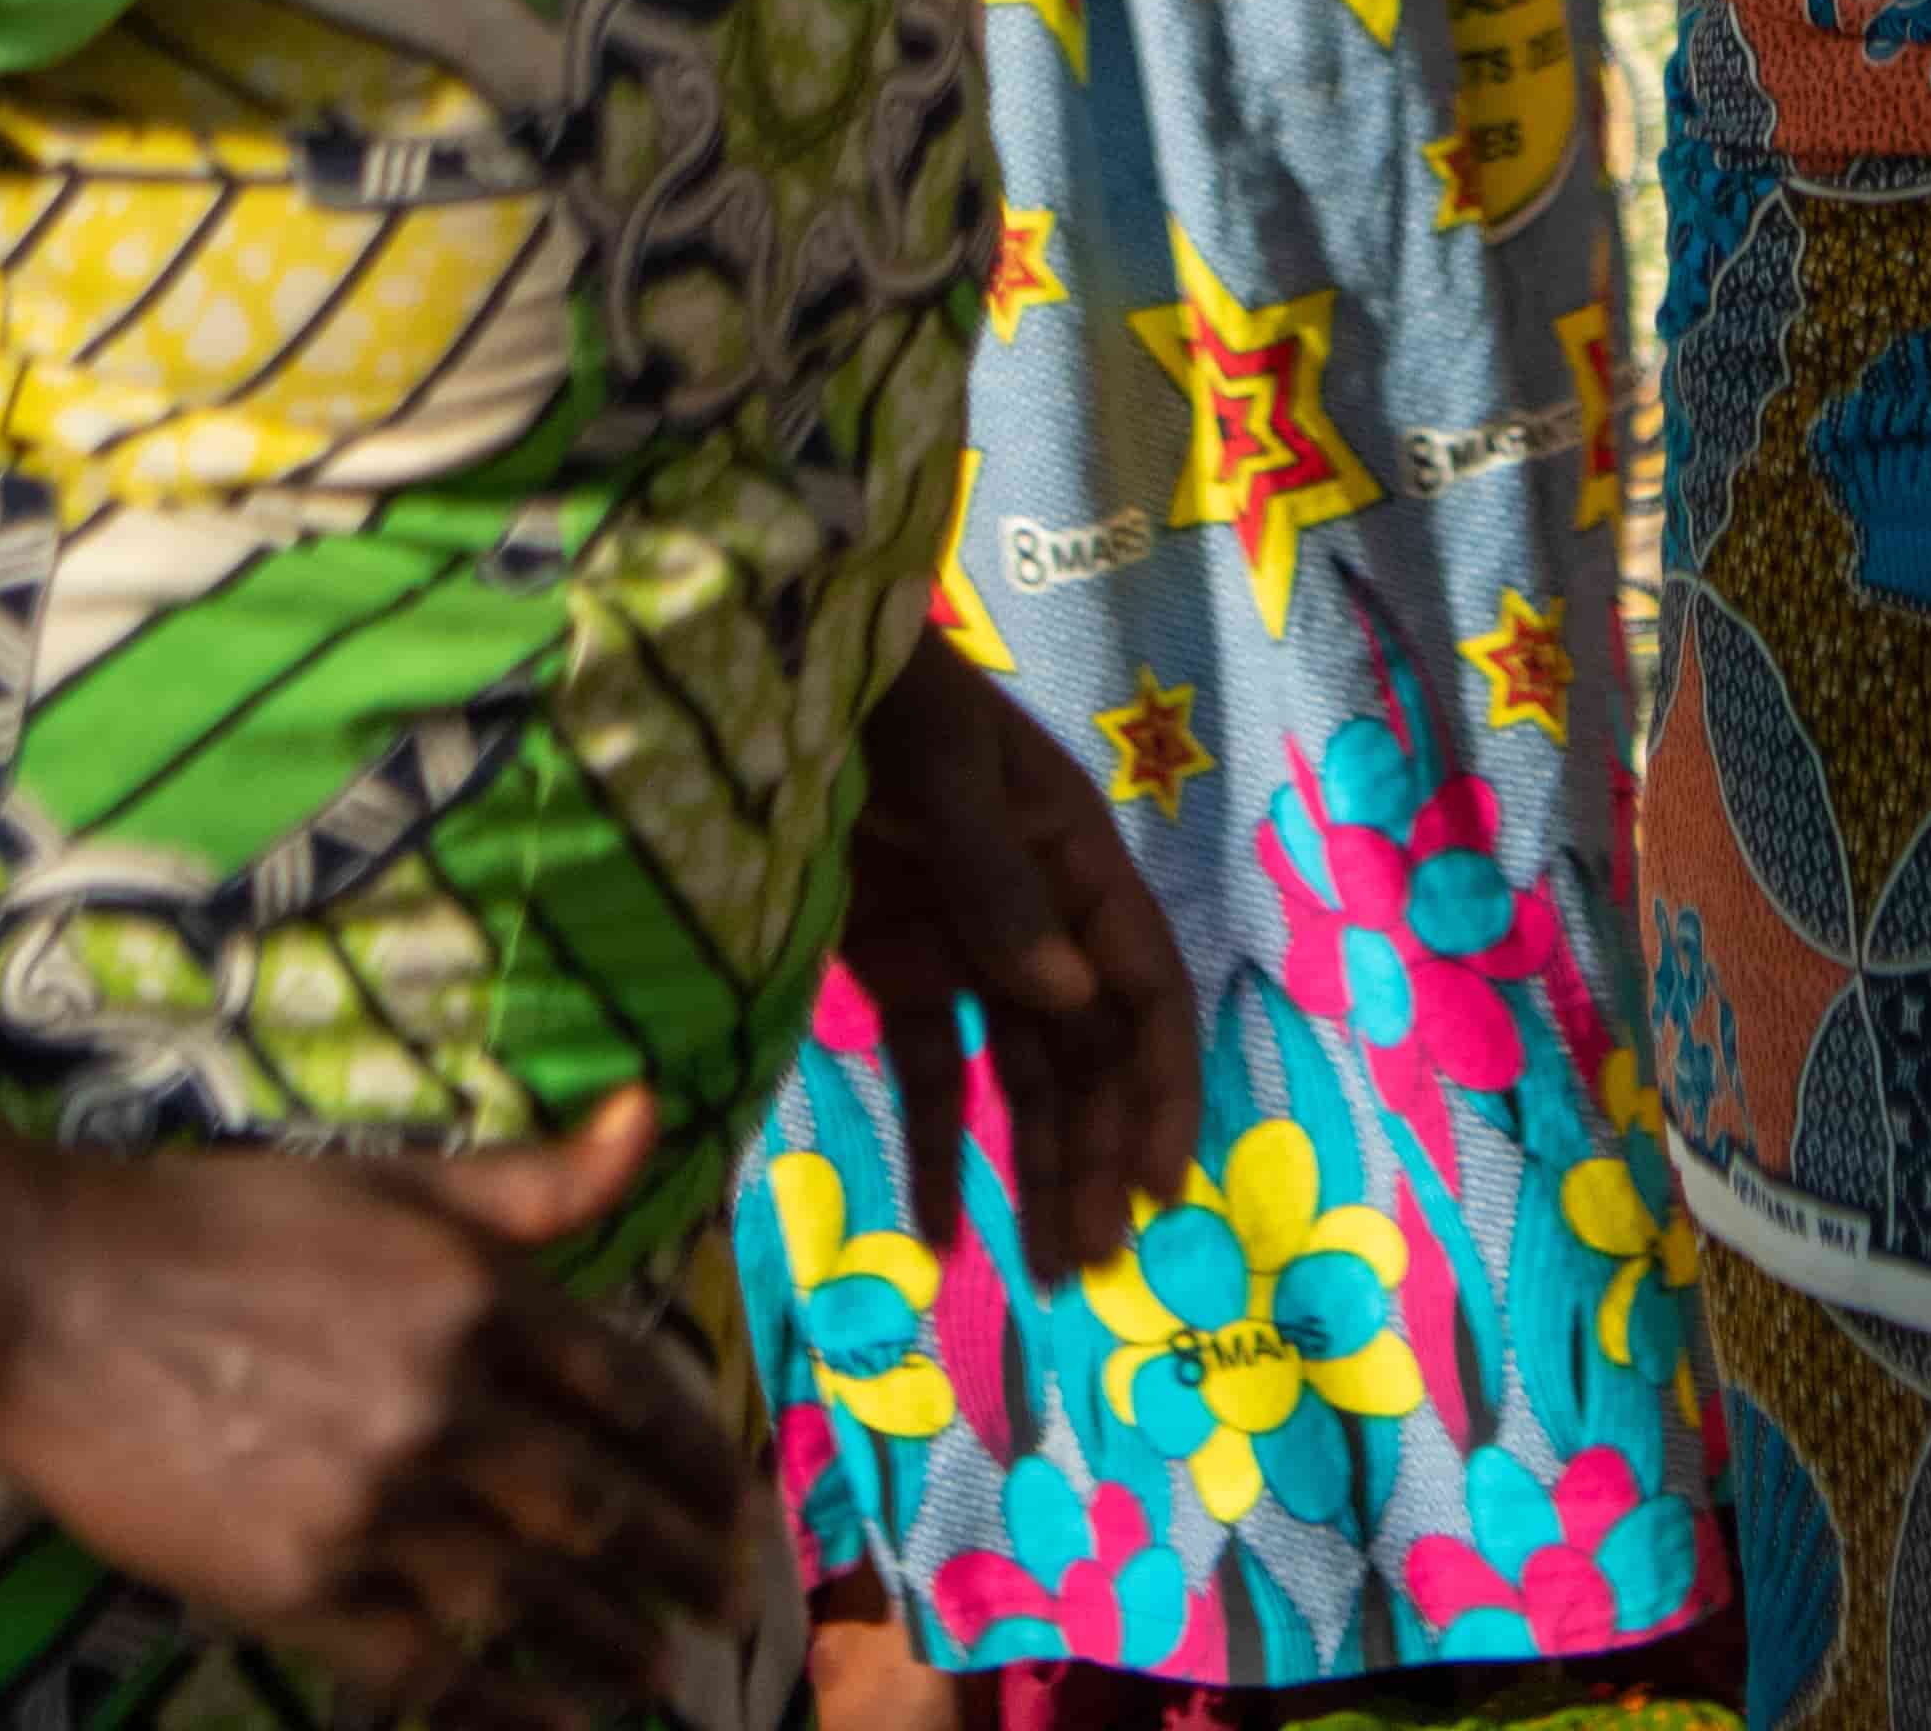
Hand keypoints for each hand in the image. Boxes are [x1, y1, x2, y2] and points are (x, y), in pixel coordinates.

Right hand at [0, 1104, 748, 1709]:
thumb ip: (529, 1179)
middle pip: (599, 1508)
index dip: (700, 1460)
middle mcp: (443, 1401)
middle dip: (679, 1565)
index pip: (633, 1393)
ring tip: (661, 1673)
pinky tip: (556, 1723)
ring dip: (612, 1644)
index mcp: (476, 1293)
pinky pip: (429, 1666)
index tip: (739, 1502)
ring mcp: (369, 1503)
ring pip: (531, 1599)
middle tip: (728, 1605)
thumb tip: (647, 1113)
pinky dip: (506, 1705)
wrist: (42, 1299)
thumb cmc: (217, 1221)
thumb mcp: (387, 1177)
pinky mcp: (295, 1584)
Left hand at [830, 650, 1194, 1289]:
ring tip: (1049, 1274)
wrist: (770, 657)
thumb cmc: (878, 693)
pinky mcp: (892, 965)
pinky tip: (938, 1237)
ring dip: (1039, 1169)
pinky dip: (939, 1152)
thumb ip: (997, 880)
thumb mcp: (939, 766)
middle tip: (1089, 1266)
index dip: (1160, 1087)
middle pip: (1087, 1052)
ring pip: (1022, 1076)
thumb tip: (1068, 1001)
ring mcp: (964, 943)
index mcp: (1074, 857)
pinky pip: (931, 1071)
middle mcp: (1035, 912)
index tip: (1157, 1183)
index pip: (1144, 990)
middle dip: (1097, 1157)